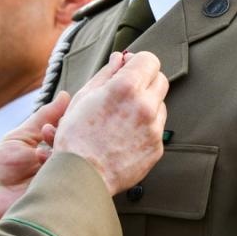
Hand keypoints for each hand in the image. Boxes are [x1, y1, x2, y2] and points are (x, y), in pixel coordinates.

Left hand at [0, 93, 68, 223]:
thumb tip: (65, 95)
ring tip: (38, 154)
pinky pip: (71, 180)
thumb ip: (43, 116)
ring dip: (58, 153)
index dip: (68, 123)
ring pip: (76, 161)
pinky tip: (43, 165)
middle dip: (64, 137)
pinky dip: (57, 170)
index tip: (52, 124)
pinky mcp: (63, 194)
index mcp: (56, 148)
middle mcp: (64, 163)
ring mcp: (64, 179)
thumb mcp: (21, 136)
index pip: (74, 131)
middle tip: (47, 135)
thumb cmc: (0, 166)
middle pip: (79, 145)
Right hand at [53, 51, 167, 194]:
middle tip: (127, 92)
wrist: (82, 177)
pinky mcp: (157, 147)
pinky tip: (125, 136)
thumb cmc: (76, 136)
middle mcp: (145, 105)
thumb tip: (120, 58)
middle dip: (146, 81)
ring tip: (122, 119)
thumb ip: (107, 74)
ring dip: (147, 106)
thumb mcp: (84, 97)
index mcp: (126, 87)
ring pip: (160, 105)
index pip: (150, 60)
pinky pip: (157, 129)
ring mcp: (154, 128)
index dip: (138, 62)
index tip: (129, 69)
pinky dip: (146, 128)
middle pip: (160, 80)